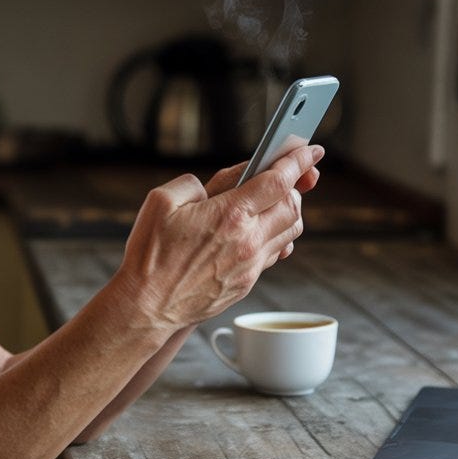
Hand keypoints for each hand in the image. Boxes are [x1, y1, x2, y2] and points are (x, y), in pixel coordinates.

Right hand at [114, 144, 324, 331]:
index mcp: (229, 214)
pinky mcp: (246, 283)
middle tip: (289, 176)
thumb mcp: (162, 202)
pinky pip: (274, 254)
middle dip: (295, 186)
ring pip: (291, 232)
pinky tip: (261, 231)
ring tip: (274, 201)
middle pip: (293, 206)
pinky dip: (276, 237)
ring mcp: (250, 265)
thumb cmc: (150, 255)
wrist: (147, 307)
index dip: (298, 161)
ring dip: (289, 212)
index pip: (279, 181)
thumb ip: (193, 183)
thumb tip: (215, 186)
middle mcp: (247, 240)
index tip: (311, 151)